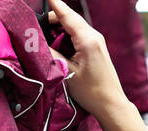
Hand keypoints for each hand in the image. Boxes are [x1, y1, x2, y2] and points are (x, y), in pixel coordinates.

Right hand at [45, 0, 128, 121]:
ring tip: (45, 38)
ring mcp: (97, 41)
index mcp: (87, 39)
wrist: (111, 104)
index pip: (67, 15)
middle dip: (52, 20)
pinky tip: (58, 46)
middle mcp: (94, 36)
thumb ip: (51, 53)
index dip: (54, 4)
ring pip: (73, 26)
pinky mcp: (96, 48)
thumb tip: (37, 41)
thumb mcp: (67, 71)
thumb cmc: (91, 91)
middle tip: (36, 27)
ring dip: (59, 29)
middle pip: (69, 18)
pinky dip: (66, 37)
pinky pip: (79, 35)